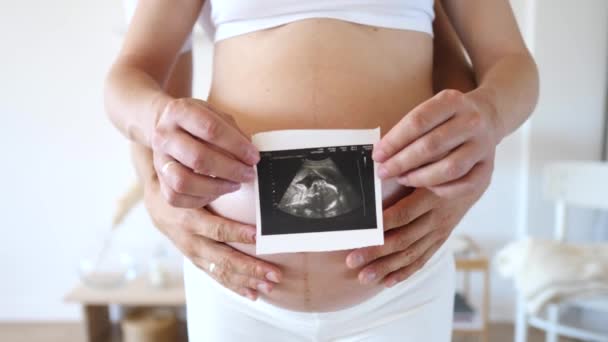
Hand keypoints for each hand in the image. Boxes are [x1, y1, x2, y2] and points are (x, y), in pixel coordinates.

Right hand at [143, 175, 281, 300]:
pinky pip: (216, 276)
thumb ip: (216, 184)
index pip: (217, 229)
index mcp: (190, 218)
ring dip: (247, 280)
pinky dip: (235, 286)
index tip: (259, 237)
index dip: (238, 234)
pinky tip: (252, 293)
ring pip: (221, 271)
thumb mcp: (194, 182)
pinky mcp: (196, 261)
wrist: (157, 201)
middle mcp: (191, 240)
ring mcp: (193, 253)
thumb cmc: (183, 187)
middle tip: (274, 273)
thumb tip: (247, 176)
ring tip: (269, 285)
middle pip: (223, 258)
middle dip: (251, 267)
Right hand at [151, 98, 259, 207]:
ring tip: (235, 185)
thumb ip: (233, 131)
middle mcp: (164, 135)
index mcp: (179, 111)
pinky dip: (200, 199)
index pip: (211, 129)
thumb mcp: (215, 114)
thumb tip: (250, 154)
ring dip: (215, 187)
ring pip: (183, 181)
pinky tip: (217, 192)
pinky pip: (176, 197)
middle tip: (248, 174)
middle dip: (230, 169)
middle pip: (198, 158)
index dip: (237, 146)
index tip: (254, 157)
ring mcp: (158, 159)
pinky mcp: (159, 179)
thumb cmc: (198, 122)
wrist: (165, 126)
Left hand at [345, 168, 490, 286]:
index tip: (359, 234)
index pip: (403, 214)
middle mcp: (437, 217)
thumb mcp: (427, 162)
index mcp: (431, 195)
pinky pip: (422, 260)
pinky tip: (387, 282)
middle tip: (352, 260)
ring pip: (411, 254)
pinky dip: (405, 272)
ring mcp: (440, 232)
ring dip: (386, 267)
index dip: (381, 226)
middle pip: (403, 239)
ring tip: (364, 277)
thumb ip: (405, 167)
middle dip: (376, 252)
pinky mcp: (440, 240)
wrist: (474, 176)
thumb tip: (374, 164)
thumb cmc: (441, 164)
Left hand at [373, 89, 501, 198]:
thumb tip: (381, 154)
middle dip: (402, 162)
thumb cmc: (448, 117)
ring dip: (420, 178)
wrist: (489, 115)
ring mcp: (483, 145)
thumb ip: (409, 128)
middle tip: (383, 172)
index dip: (395, 140)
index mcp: (453, 101)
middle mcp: (471, 121)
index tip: (377, 155)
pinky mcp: (489, 167)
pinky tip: (426, 188)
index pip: (419, 121)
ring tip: (401, 179)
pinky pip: (464, 185)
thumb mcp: (432, 110)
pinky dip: (442, 190)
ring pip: (449, 168)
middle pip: (432, 146)